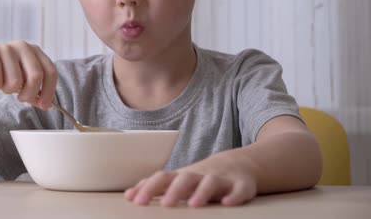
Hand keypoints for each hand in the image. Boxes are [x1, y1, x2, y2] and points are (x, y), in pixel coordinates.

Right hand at [0, 41, 57, 109]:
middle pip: (36, 75)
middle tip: (21, 98)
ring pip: (16, 80)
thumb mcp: (22, 85)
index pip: (50, 71)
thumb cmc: (2, 75)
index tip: (44, 105)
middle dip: (29, 94)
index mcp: (35, 51)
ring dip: (9, 90)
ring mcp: (6, 47)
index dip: (49, 91)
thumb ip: (36, 93)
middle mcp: (23, 46)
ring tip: (3, 85)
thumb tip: (47, 104)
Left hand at [124, 154, 256, 206]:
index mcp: (181, 176)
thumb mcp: (177, 181)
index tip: (136, 201)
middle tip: (165, 204)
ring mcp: (221, 179)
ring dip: (202, 192)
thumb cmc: (199, 178)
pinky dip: (234, 196)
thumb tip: (128, 195)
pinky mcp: (241, 186)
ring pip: (211, 182)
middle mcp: (199, 176)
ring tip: (194, 204)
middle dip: (175, 190)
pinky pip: (239, 190)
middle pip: (185, 178)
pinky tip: (228, 203)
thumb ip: (154, 187)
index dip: (149, 188)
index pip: (162, 179)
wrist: (236, 165)